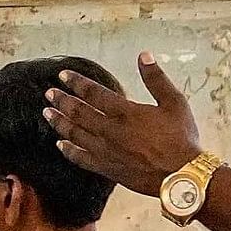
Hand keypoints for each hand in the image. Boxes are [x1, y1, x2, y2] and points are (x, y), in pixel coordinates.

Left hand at [43, 53, 204, 192]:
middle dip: (62, 101)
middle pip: (79, 113)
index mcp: (126, 112)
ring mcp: (107, 151)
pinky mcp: (108, 169)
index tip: (63, 76)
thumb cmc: (181, 138)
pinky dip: (69, 150)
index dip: (76, 83)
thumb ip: (156, 78)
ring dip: (59, 122)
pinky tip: (60, 144)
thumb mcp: (174, 102)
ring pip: (75, 135)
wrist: (182, 175)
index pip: (94, 93)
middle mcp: (111, 131)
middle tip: (49, 93)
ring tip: (47, 113)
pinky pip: (81, 159)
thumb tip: (144, 56)